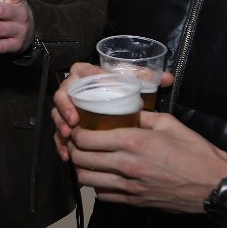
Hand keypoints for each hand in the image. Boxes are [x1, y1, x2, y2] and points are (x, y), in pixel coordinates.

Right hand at [51, 61, 174, 159]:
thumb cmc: (124, 88)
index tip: (87, 94)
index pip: (78, 72)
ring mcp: (69, 108)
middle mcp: (75, 89)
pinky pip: (60, 134)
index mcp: (88, 74)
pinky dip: (61, 144)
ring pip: (58, 116)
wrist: (118, 99)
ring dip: (60, 128)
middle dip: (64, 110)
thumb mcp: (134, 82)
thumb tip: (168, 79)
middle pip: (62, 96)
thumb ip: (148, 78)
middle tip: (72, 124)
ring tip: (68, 140)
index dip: (77, 84)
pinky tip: (67, 155)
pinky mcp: (68, 124)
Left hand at [66, 106, 226, 213]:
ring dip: (82, 168)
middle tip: (77, 142)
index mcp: (133, 141)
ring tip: (87, 159)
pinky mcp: (134, 201)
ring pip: (87, 180)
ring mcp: (128, 187)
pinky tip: (104, 175)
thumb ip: (143, 117)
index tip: (77, 127)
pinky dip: (97, 184)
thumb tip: (126, 112)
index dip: (76, 133)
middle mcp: (126, 165)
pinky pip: (103, 195)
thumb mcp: (169, 123)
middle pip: (80, 159)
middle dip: (73, 149)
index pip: (87, 139)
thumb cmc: (194, 151)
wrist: (213, 184)